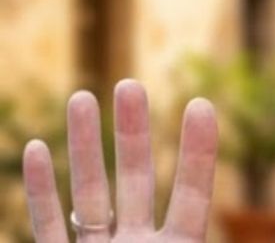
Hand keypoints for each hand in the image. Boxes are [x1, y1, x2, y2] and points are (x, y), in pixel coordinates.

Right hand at [22, 79, 218, 241]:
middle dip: (132, 134)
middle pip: (136, 182)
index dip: (198, 155)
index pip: (192, 197)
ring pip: (89, 194)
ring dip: (84, 147)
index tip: (201, 104)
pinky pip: (48, 227)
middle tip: (130, 84)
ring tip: (81, 97)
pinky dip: (41, 191)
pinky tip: (37, 149)